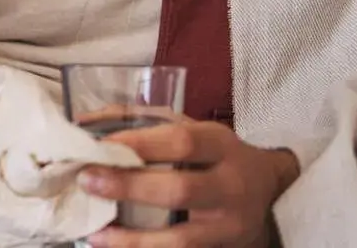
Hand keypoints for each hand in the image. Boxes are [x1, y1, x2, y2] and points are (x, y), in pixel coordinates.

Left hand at [77, 121, 299, 246]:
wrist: (271, 194)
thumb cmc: (216, 155)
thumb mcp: (192, 129)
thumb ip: (142, 122)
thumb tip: (84, 122)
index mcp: (221, 145)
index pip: (181, 142)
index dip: (138, 144)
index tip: (99, 146)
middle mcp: (230, 186)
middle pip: (180, 190)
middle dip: (129, 187)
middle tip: (87, 181)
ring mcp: (228, 225)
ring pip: (181, 238)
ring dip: (132, 239)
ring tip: (95, 232)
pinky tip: (113, 247)